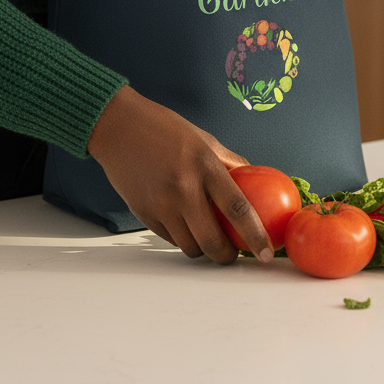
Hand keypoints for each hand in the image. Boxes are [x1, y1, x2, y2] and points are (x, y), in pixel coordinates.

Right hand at [87, 86, 273, 263]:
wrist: (118, 127)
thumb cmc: (162, 129)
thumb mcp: (204, 139)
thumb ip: (228, 162)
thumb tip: (253, 178)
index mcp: (205, 165)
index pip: (237, 208)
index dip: (255, 234)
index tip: (266, 251)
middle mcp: (183, 188)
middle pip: (212, 241)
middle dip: (227, 256)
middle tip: (234, 254)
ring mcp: (161, 204)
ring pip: (190, 247)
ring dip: (203, 249)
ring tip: (209, 239)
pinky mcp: (144, 214)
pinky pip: (169, 239)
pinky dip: (181, 238)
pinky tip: (185, 226)